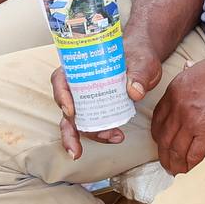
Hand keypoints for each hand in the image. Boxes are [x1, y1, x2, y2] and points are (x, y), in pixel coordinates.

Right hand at [45, 43, 164, 159]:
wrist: (144, 58)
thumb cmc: (137, 54)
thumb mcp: (141, 60)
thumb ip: (139, 73)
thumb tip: (135, 91)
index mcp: (80, 66)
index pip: (60, 79)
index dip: (61, 95)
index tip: (71, 111)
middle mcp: (78, 84)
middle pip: (65, 108)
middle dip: (70, 132)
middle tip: (76, 150)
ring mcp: (87, 98)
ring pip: (78, 121)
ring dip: (91, 135)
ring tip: (114, 137)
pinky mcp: (98, 109)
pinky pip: (93, 124)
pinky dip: (101, 134)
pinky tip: (115, 137)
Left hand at [152, 50, 204, 174]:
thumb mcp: (200, 66)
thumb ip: (188, 72)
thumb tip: (186, 66)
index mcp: (174, 91)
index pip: (157, 121)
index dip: (159, 137)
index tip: (164, 146)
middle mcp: (178, 107)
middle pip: (164, 139)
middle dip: (165, 156)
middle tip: (169, 165)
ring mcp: (191, 120)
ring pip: (177, 151)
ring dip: (176, 165)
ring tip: (180, 172)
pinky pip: (194, 155)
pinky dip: (192, 166)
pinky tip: (193, 170)